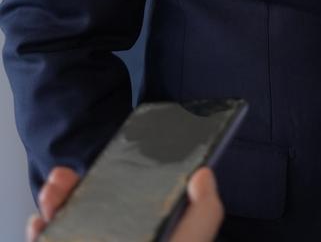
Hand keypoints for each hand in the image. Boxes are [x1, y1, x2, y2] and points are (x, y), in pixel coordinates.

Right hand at [26, 166, 223, 241]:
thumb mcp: (190, 240)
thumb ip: (204, 214)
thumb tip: (204, 173)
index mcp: (142, 238)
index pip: (124, 203)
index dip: (111, 179)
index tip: (100, 162)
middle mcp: (114, 241)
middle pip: (89, 212)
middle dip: (73, 189)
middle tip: (63, 176)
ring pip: (64, 228)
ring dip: (54, 206)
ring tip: (51, 193)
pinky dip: (40, 233)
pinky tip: (40, 224)